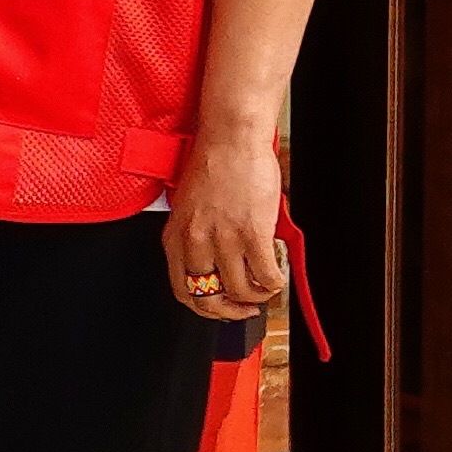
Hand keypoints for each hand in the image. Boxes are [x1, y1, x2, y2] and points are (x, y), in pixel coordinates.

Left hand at [164, 124, 288, 324]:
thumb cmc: (212, 165)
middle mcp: (196, 240)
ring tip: (265, 289)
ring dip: (257, 297)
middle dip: (230, 311)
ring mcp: (224, 238)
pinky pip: (266, 275)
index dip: (203, 307)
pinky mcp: (253, 233)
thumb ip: (195, 237)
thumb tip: (213, 264)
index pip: (181, 289)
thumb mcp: (188, 207)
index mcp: (175, 235)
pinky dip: (274, 283)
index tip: (218, 309)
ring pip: (240, 290)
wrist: (231, 140)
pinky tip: (276, 277)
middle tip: (245, 309)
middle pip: (209, 297)